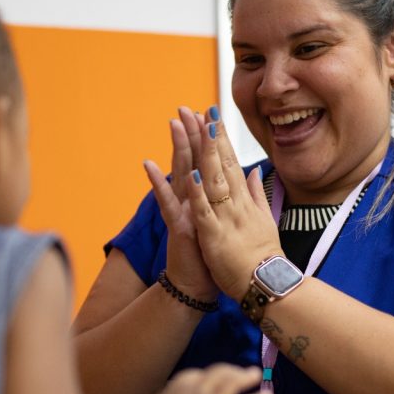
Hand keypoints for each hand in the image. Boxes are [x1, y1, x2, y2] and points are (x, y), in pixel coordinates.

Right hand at [139, 364, 271, 393]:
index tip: (216, 380)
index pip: (199, 375)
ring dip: (246, 377)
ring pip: (234, 383)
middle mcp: (199, 390)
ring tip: (255, 375)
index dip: (210, 377)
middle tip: (243, 372)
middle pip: (219, 372)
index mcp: (180, 385)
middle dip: (232, 370)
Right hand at [143, 107, 217, 301]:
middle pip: (192, 161)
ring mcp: (183, 211)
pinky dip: (159, 185)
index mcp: (207, 198)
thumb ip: (231, 196)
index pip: (209, 163)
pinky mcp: (177, 227)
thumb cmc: (213, 255)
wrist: (199, 285)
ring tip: (173, 124)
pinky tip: (150, 166)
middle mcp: (192, 200)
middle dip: (191, 134)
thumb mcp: (225, 221)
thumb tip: (243, 175)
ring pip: (179, 174)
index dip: (209, 139)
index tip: (211, 114)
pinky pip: (166, 203)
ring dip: (176, 149)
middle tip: (186, 108)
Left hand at [186, 113, 283, 299]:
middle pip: (222, 164)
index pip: (232, 163)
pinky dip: (197, 191)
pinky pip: (203, 210)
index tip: (214, 116)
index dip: (222, 139)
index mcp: (245, 200)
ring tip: (197, 128)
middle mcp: (237, 203)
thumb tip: (255, 172)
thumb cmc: (262, 256)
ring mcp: (226, 217)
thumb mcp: (264, 220)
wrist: (266, 285)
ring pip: (213, 179)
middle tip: (204, 110)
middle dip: (212, 136)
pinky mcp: (214, 235)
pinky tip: (190, 172)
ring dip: (203, 153)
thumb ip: (258, 195)